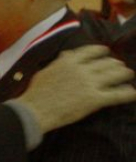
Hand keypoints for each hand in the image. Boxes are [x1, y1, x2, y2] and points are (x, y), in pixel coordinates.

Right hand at [16, 45, 135, 133]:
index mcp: (69, 61)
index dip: (102, 52)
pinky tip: (133, 93)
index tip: (106, 53)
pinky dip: (128, 93)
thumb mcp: (46, 71)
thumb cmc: (36, 92)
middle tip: (120, 68)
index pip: (92, 51)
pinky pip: (117, 94)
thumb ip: (60, 62)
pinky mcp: (95, 100)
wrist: (35, 110)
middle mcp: (82, 69)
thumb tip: (67, 54)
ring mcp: (90, 84)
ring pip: (116, 75)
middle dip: (116, 64)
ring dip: (125, 74)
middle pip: (107, 62)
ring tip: (128, 76)